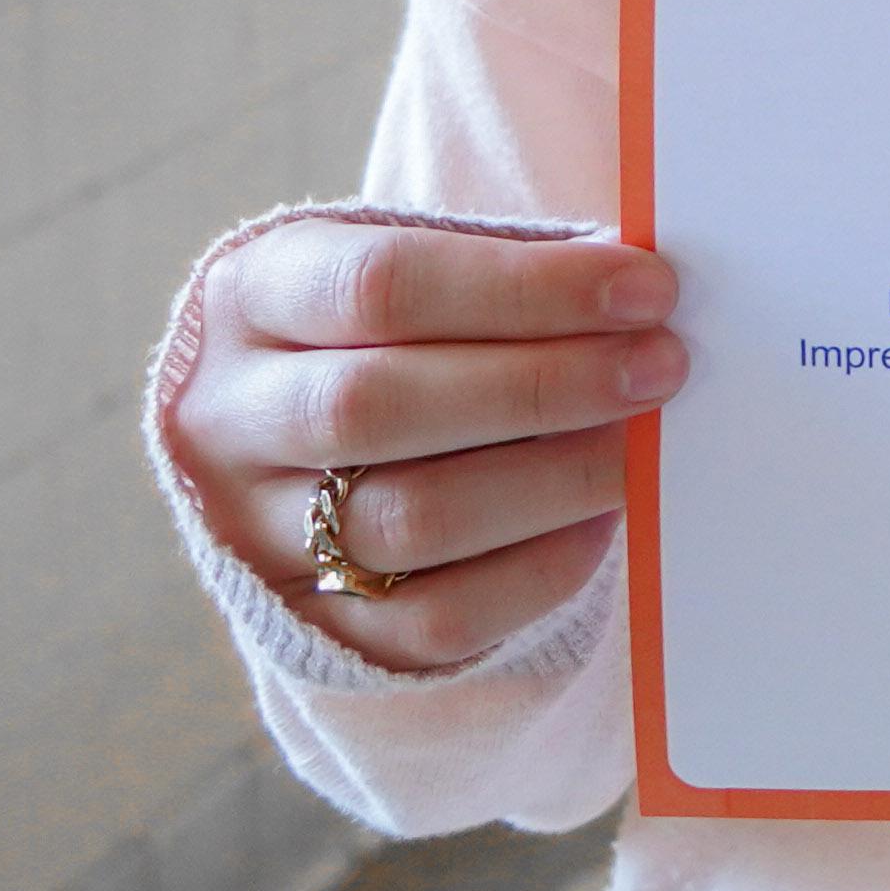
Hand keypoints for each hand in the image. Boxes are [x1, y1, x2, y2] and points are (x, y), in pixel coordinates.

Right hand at [163, 222, 686, 670]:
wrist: (295, 437)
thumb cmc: (395, 328)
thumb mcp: (418, 265)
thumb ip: (509, 269)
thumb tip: (642, 293)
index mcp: (253, 297)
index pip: (380, 284)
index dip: (526, 288)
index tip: (647, 291)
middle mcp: (228, 418)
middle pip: (377, 406)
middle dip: (543, 385)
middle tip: (661, 368)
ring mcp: (252, 532)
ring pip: (405, 520)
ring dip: (552, 480)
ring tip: (641, 445)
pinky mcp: (308, 625)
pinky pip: (431, 618)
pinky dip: (534, 572)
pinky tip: (601, 523)